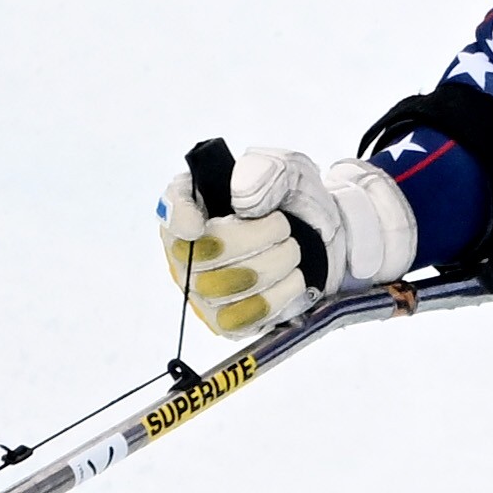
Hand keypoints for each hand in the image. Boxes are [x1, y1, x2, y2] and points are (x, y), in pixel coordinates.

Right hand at [156, 141, 417, 337]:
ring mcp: (200, 292)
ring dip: (274, 265)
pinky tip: (292, 278)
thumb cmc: (291, 201)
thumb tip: (241, 199)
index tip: (199, 222)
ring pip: (227, 288)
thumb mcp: (286, 170)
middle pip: (206, 255)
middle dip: (258, 238)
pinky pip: (242, 318)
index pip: (171, 212)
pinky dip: (278, 296)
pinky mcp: (224, 321)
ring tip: (292, 250)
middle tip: (285, 227)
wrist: (321, 238)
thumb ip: (263, 172)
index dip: (180, 219)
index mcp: (191, 204)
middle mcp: (184, 252)